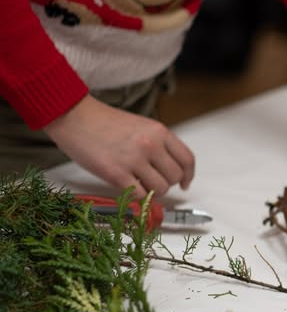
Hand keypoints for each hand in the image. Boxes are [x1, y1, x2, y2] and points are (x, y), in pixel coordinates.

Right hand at [44, 95, 194, 197]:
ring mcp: (134, 160)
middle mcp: (150, 145)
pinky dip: (137, 196)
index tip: (184, 183)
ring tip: (138, 182)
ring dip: (152, 191)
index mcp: (159, 132)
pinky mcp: (116, 174)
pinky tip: (128, 186)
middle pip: (175, 177)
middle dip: (166, 183)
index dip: (188, 175)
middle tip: (152, 180)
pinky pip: (140, 195)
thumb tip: (170, 168)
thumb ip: (159, 144)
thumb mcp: (141, 126)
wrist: (73, 116)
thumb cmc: (104, 121)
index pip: (187, 160)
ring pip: (160, 189)